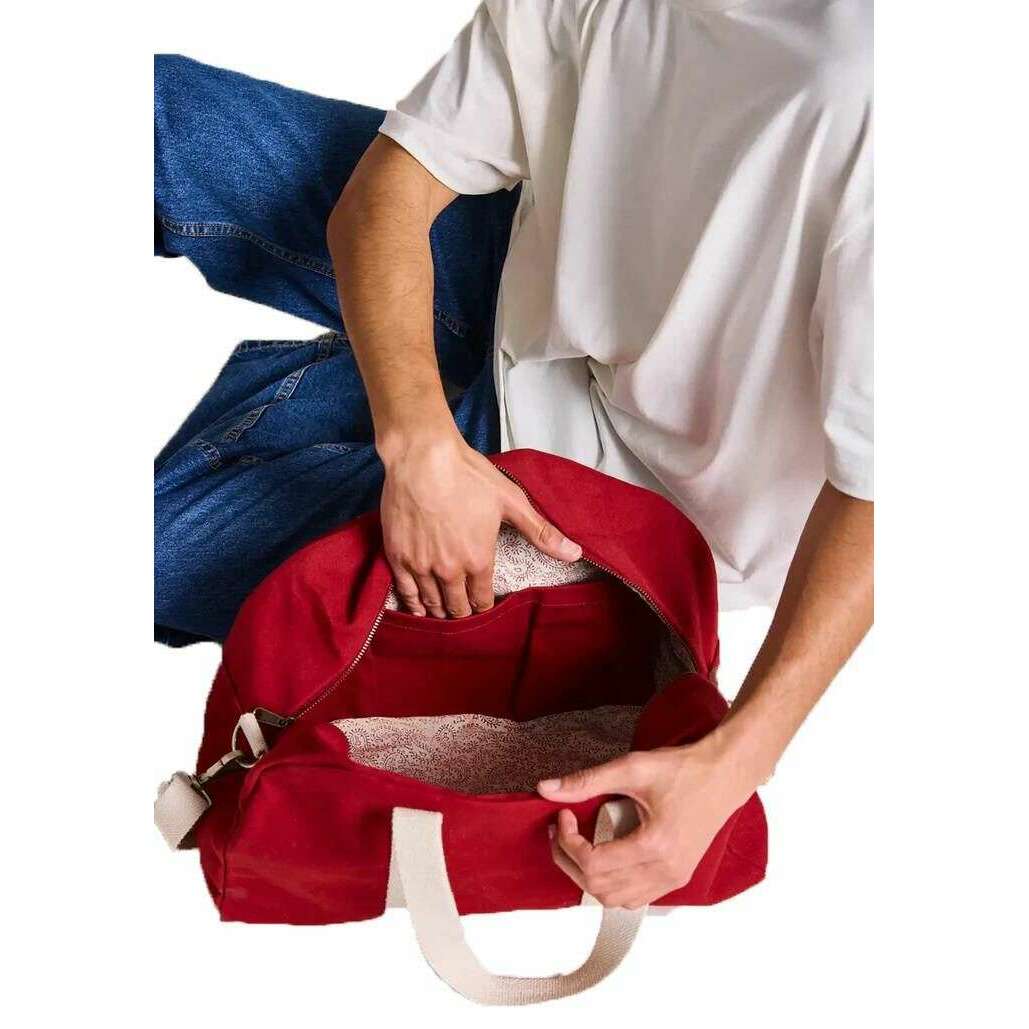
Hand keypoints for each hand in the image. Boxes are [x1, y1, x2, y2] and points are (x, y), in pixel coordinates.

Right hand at [379, 430, 581, 616]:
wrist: (422, 457)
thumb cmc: (468, 475)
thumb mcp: (511, 501)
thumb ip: (541, 532)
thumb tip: (575, 553)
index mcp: (478, 560)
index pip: (481, 601)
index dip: (484, 607)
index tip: (483, 607)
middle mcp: (449, 570)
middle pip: (456, 607)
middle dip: (462, 612)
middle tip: (463, 614)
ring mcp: (420, 565)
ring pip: (431, 602)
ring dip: (439, 610)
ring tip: (443, 613)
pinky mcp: (398, 555)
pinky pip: (405, 591)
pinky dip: (412, 603)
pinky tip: (417, 608)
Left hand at [538, 733, 757, 908]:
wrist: (724, 774)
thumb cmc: (684, 769)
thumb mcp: (633, 768)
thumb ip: (587, 780)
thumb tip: (546, 789)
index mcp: (654, 846)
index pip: (593, 862)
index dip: (567, 841)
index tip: (562, 815)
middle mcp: (665, 870)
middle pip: (598, 887)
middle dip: (569, 860)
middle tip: (560, 831)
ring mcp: (673, 878)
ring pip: (615, 900)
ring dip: (588, 877)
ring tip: (576, 845)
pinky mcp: (677, 877)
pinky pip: (635, 898)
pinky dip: (611, 885)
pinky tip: (603, 859)